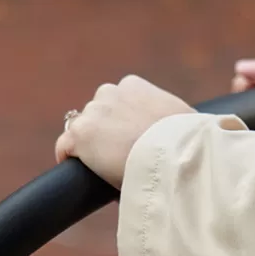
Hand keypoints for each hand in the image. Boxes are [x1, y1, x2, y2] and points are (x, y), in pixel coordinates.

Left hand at [55, 75, 194, 188]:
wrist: (175, 157)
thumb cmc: (189, 143)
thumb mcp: (187, 120)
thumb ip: (176, 117)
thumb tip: (189, 128)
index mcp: (134, 86)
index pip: (119, 101)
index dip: (125, 122)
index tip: (133, 140)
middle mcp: (109, 93)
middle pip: (99, 113)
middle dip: (108, 132)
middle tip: (122, 157)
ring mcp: (93, 113)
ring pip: (84, 130)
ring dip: (92, 145)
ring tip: (107, 168)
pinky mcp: (80, 135)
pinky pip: (65, 146)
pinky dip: (69, 157)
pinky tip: (77, 170)